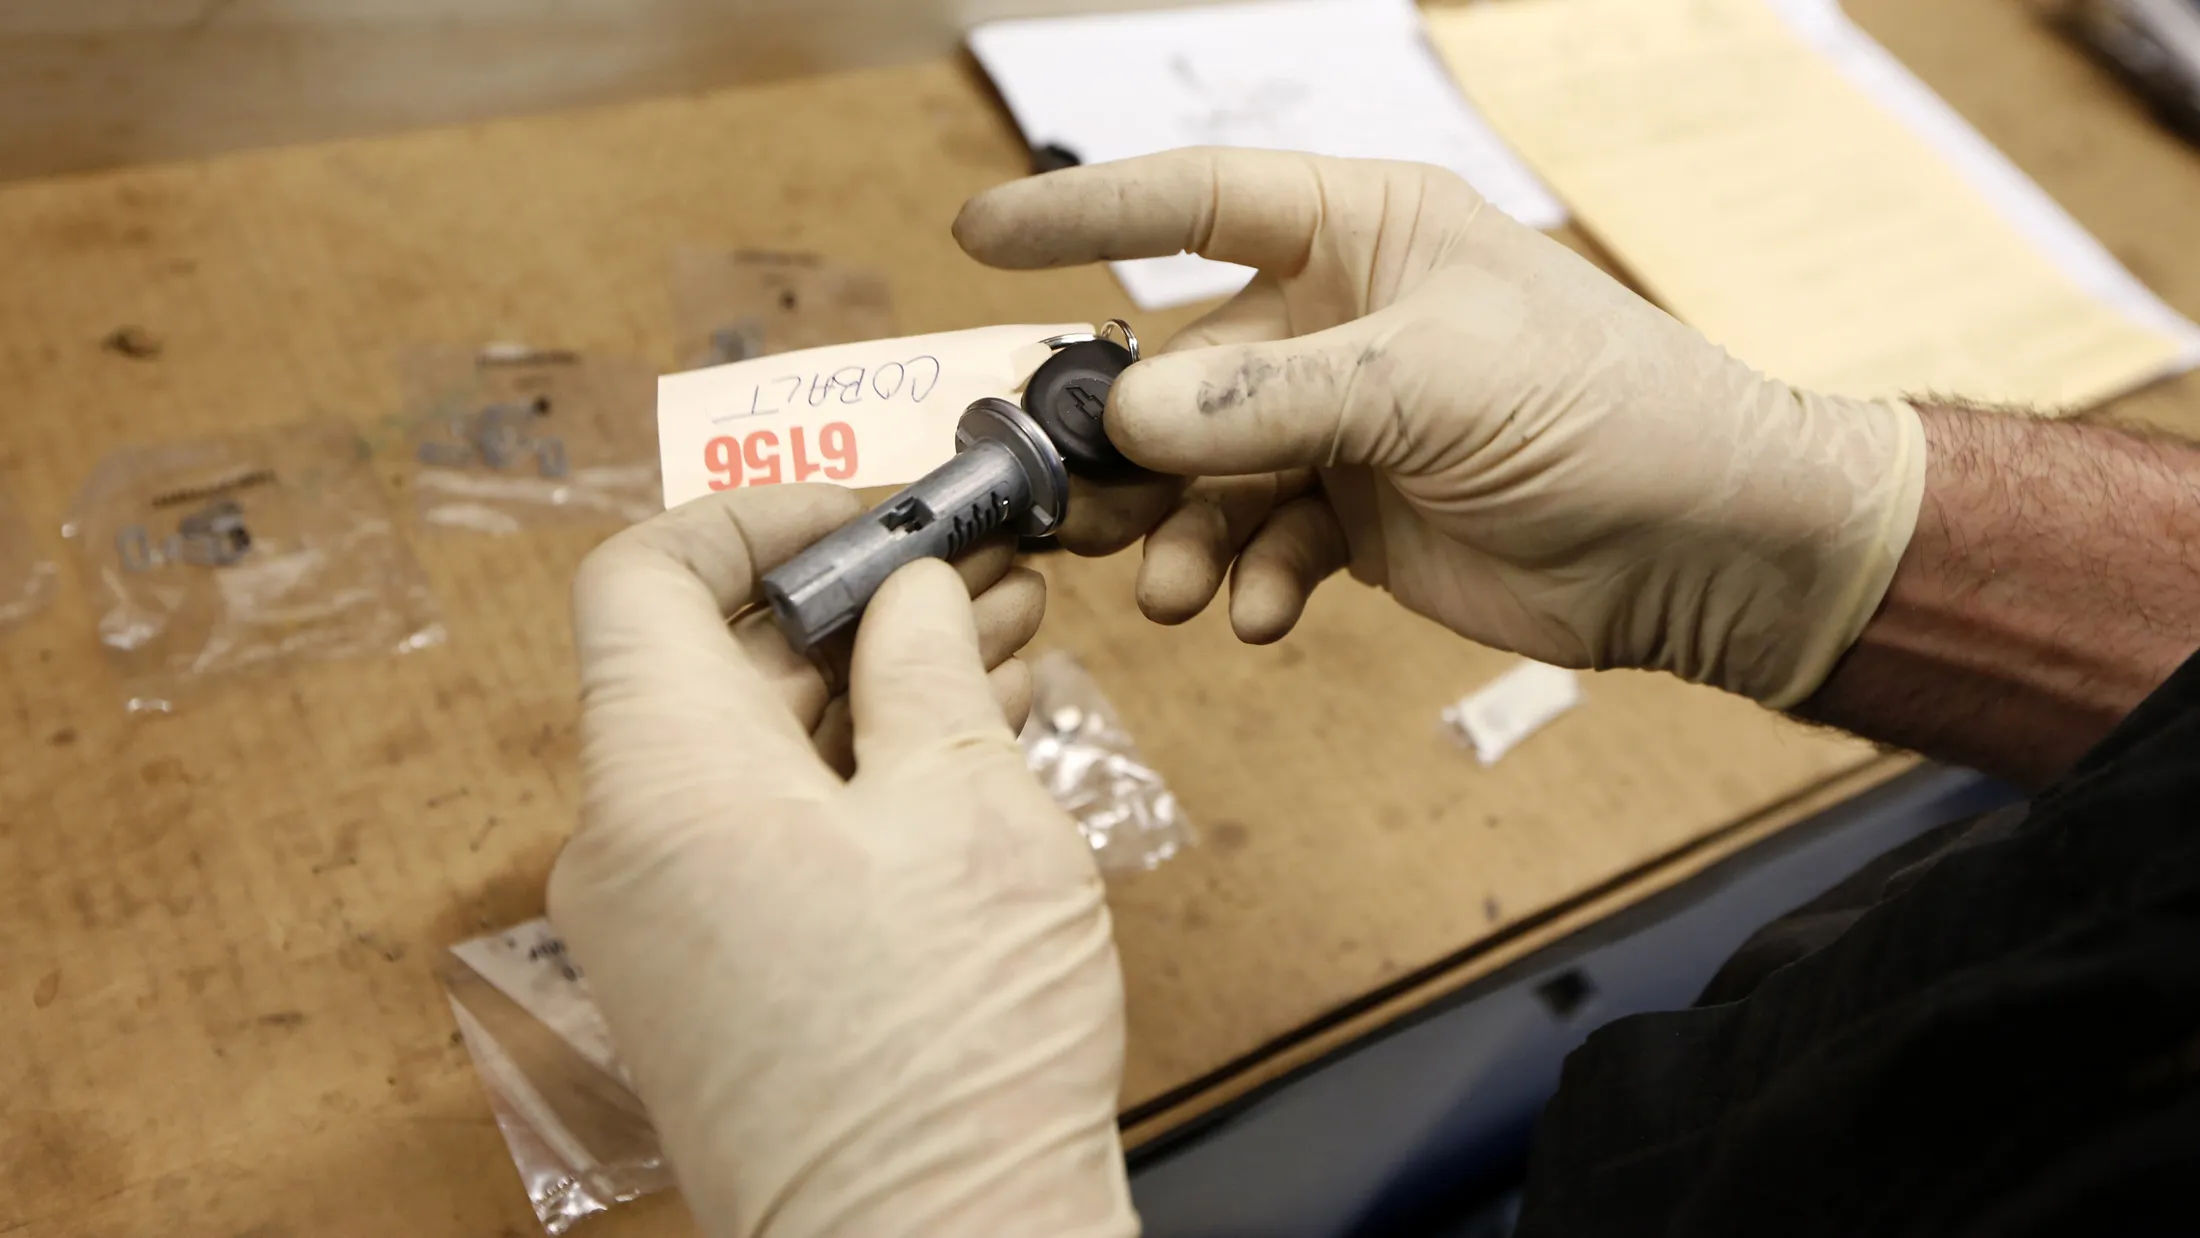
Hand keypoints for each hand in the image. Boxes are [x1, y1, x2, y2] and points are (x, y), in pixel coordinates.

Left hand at [547, 485, 1136, 1237]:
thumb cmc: (950, 1058)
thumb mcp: (970, 811)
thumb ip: (927, 668)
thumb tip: (911, 592)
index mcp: (664, 781)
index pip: (643, 577)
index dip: (754, 515)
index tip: (870, 509)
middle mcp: (635, 847)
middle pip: (716, 663)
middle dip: (856, 601)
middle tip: (981, 572)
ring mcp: (671, 924)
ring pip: (763, 752)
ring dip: (879, 688)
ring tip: (1010, 642)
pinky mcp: (720, 981)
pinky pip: (776, 835)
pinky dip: (865, 778)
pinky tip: (979, 746)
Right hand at [955, 148, 1926, 706]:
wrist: (1707, 548)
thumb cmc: (1605, 412)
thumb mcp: (1432, 383)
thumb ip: (1274, 395)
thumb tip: (1134, 412)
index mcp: (1363, 234)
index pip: (1199, 200)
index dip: (1085, 214)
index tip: (976, 237)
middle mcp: (1340, 321)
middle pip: (1179, 361)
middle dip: (1119, 433)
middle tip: (1056, 491)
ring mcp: (1344, 425)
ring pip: (1206, 470)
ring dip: (1175, 530)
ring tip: (1167, 586)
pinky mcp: (1358, 519)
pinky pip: (1260, 543)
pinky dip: (1245, 580)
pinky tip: (1257, 613)